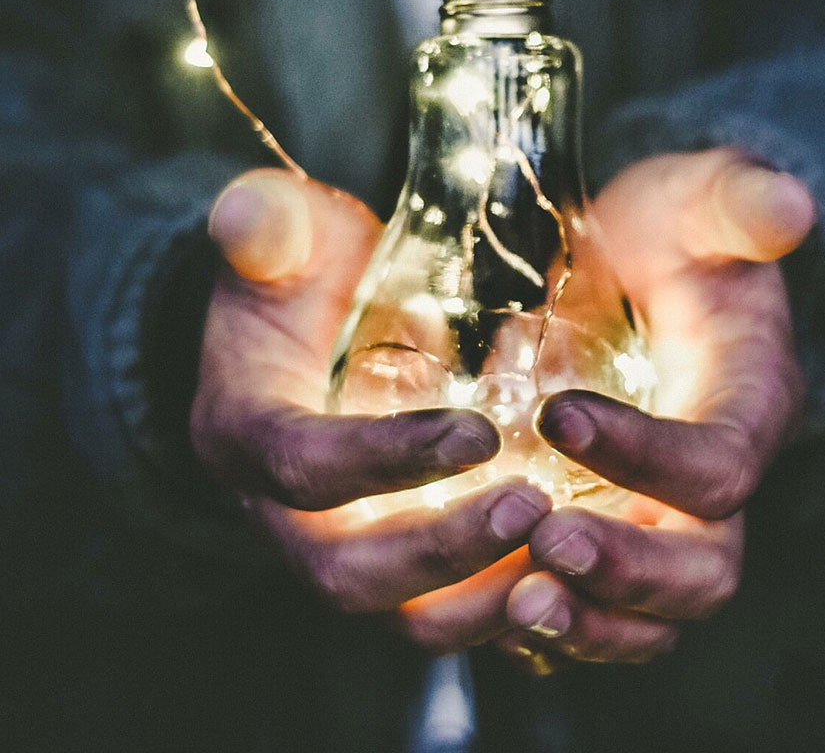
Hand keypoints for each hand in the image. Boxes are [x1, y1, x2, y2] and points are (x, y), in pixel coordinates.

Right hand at [191, 169, 550, 631]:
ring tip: (567, 552)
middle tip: (534, 508)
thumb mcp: (283, 238)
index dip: (385, 459)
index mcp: (246, 432)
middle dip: (442, 551)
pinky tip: (572, 572)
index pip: (303, 466)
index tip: (481, 433)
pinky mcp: (392, 560)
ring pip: (401, 615)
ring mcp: (339, 545)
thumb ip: (267, 225)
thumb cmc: (301, 277)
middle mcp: (283, 513)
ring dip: (483, 598)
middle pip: (348, 572)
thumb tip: (247, 215)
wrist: (306, 331)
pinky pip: (444, 611)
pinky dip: (504, 605)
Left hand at [496, 148, 815, 670]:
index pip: (720, 463)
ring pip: (652, 614)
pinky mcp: (614, 529)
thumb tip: (790, 204)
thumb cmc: (670, 233)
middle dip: (629, 570)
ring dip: (589, 622)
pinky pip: (596, 608)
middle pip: (703, 568)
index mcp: (748, 405)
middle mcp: (714, 481)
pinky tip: (487, 601)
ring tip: (515, 606)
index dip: (648, 455)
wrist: (637, 266)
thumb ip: (738, 202)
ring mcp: (662, 516)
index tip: (556, 415)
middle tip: (547, 544)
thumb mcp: (699, 201)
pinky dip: (553, 621)